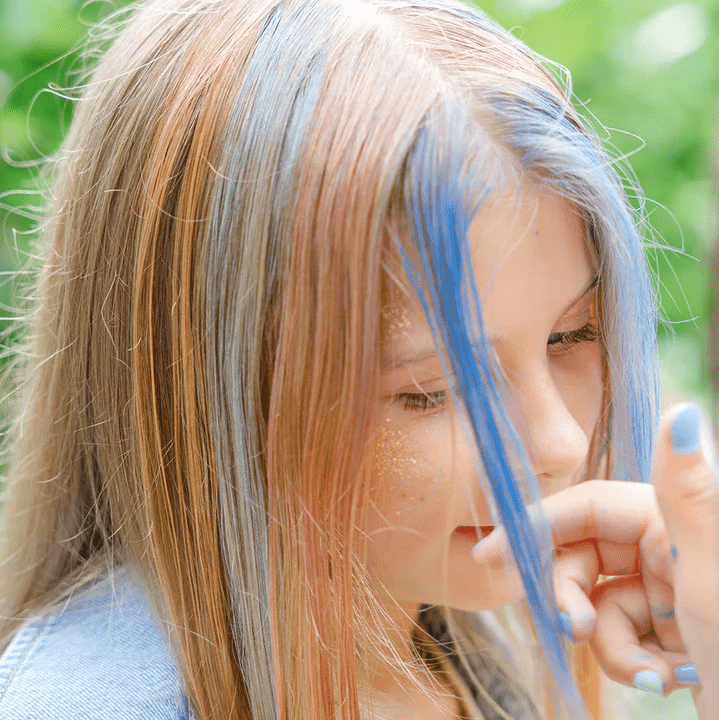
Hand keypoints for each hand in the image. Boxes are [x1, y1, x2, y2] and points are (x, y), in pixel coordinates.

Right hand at [470, 403, 718, 715]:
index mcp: (677, 519)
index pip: (588, 506)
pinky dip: (629, 661)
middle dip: (573, 597)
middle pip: (584, 555)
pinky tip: (667, 680)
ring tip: (653, 676)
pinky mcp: (665, 628)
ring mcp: (666, 589)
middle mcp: (670, 545)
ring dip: (610, 643)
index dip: (537, 524)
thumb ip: (686, 493)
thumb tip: (678, 413)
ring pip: (597, 601)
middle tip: (572, 631)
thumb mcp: (709, 577)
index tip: (489, 553)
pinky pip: (618, 633)